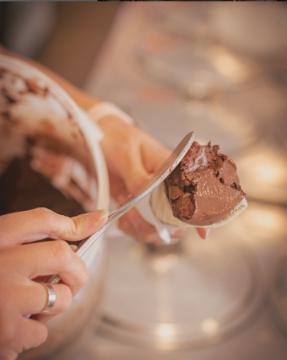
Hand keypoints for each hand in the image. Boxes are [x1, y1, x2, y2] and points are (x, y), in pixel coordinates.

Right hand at [0, 208, 106, 359]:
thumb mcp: (1, 248)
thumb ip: (39, 235)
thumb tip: (97, 219)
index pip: (42, 219)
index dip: (73, 223)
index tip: (98, 221)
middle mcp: (0, 262)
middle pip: (62, 255)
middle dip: (76, 270)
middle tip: (72, 279)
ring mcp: (5, 297)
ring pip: (60, 297)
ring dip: (54, 304)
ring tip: (29, 305)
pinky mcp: (6, 331)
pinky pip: (42, 331)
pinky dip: (34, 331)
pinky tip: (13, 326)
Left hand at [97, 116, 207, 241]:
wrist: (98, 138)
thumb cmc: (117, 138)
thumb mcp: (126, 154)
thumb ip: (138, 176)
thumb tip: (148, 194)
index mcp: (172, 170)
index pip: (194, 193)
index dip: (202, 214)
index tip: (203, 234)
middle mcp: (166, 188)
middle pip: (176, 221)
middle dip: (158, 228)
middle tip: (136, 215)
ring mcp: (152, 200)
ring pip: (158, 228)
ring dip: (141, 228)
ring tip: (126, 211)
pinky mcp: (138, 207)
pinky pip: (140, 228)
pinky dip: (131, 229)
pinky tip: (122, 217)